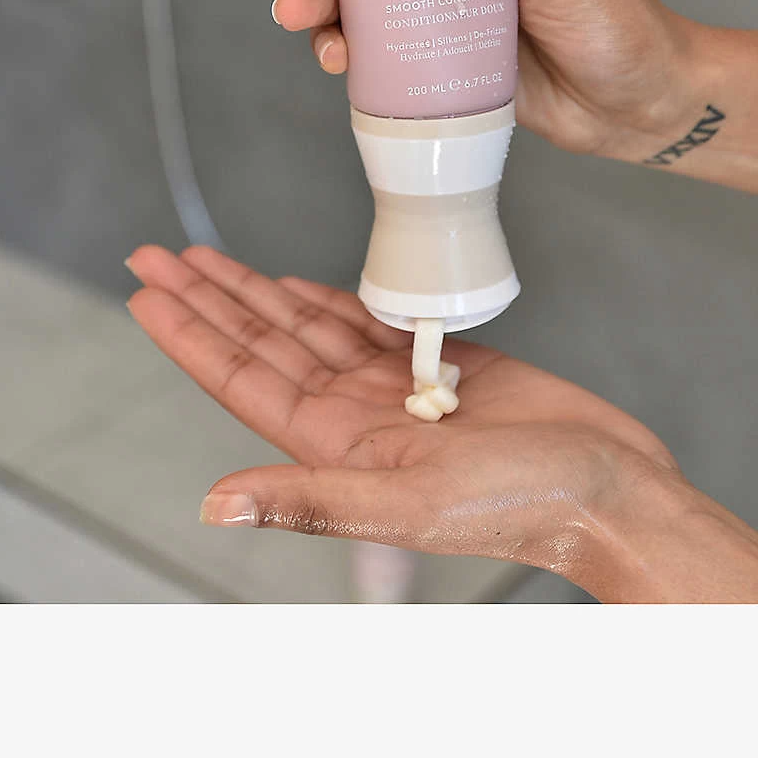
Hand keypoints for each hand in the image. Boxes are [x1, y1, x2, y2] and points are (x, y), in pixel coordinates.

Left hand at [125, 242, 679, 588]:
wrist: (612, 488)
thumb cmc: (525, 501)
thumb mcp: (409, 499)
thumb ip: (311, 499)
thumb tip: (214, 503)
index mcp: (336, 445)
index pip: (240, 377)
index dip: (190, 331)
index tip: (145, 290)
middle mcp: (354, 415)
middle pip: (261, 341)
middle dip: (207, 296)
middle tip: (154, 254)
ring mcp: (395, 388)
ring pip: (307, 326)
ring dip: (256, 290)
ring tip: (207, 257)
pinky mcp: (440, 364)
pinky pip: (367, 322)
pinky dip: (326, 298)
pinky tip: (295, 283)